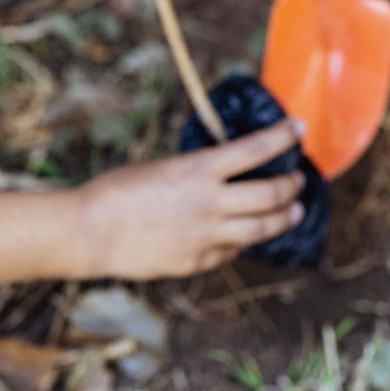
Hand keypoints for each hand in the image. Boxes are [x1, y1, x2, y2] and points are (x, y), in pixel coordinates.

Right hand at [76, 120, 306, 279]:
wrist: (90, 231)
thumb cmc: (117, 190)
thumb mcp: (163, 166)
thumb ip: (197, 171)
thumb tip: (222, 171)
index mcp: (199, 170)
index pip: (257, 148)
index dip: (284, 136)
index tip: (298, 128)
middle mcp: (210, 203)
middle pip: (271, 194)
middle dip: (293, 184)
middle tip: (299, 178)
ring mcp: (206, 236)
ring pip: (263, 229)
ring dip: (285, 216)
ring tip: (294, 211)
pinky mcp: (197, 262)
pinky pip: (232, 250)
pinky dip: (244, 239)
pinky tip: (247, 234)